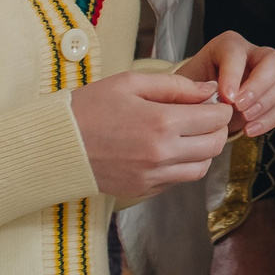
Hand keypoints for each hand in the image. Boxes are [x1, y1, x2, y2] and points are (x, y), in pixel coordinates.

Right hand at [68, 70, 231, 198]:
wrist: (54, 144)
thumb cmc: (89, 107)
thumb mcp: (131, 83)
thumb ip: (176, 86)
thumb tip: (209, 89)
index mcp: (161, 123)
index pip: (215, 119)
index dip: (221, 108)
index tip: (214, 102)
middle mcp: (161, 154)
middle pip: (214, 145)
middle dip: (217, 128)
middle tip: (205, 116)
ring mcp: (152, 177)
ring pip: (201, 168)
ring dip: (203, 150)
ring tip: (188, 134)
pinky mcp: (142, 190)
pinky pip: (177, 181)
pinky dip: (182, 166)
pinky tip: (168, 150)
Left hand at [175, 31, 274, 138]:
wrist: (197, 105)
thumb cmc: (191, 91)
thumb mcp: (187, 86)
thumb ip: (198, 90)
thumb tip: (217, 99)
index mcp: (228, 45)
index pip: (237, 52)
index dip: (233, 74)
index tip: (226, 97)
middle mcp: (253, 54)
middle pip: (273, 60)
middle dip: (259, 85)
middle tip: (240, 106)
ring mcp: (267, 74)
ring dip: (267, 102)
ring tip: (245, 119)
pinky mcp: (274, 95)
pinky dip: (269, 119)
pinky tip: (250, 129)